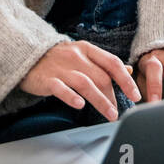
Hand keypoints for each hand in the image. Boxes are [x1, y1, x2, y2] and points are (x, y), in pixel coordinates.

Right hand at [19, 40, 141, 120]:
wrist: (27, 55)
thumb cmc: (59, 58)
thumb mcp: (83, 54)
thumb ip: (104, 63)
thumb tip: (127, 70)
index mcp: (87, 49)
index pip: (112, 62)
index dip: (126, 79)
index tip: (135, 94)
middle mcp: (76, 56)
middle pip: (101, 76)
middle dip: (113, 96)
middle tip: (119, 112)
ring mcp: (62, 67)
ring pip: (86, 83)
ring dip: (100, 100)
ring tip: (110, 114)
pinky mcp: (48, 79)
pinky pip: (61, 88)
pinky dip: (71, 96)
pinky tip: (80, 105)